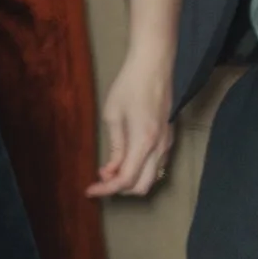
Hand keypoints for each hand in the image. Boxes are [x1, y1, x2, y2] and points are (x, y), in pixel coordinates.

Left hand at [87, 50, 175, 196]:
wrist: (153, 67)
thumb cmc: (128, 87)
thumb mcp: (113, 115)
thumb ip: (115, 147)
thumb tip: (110, 170)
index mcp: (144, 143)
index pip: (126, 179)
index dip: (106, 189)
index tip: (89, 190)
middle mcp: (160, 149)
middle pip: (143, 186)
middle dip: (119, 189)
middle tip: (98, 180)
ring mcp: (167, 144)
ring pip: (151, 177)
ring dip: (130, 180)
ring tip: (107, 169)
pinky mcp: (168, 138)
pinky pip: (155, 165)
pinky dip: (140, 170)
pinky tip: (123, 160)